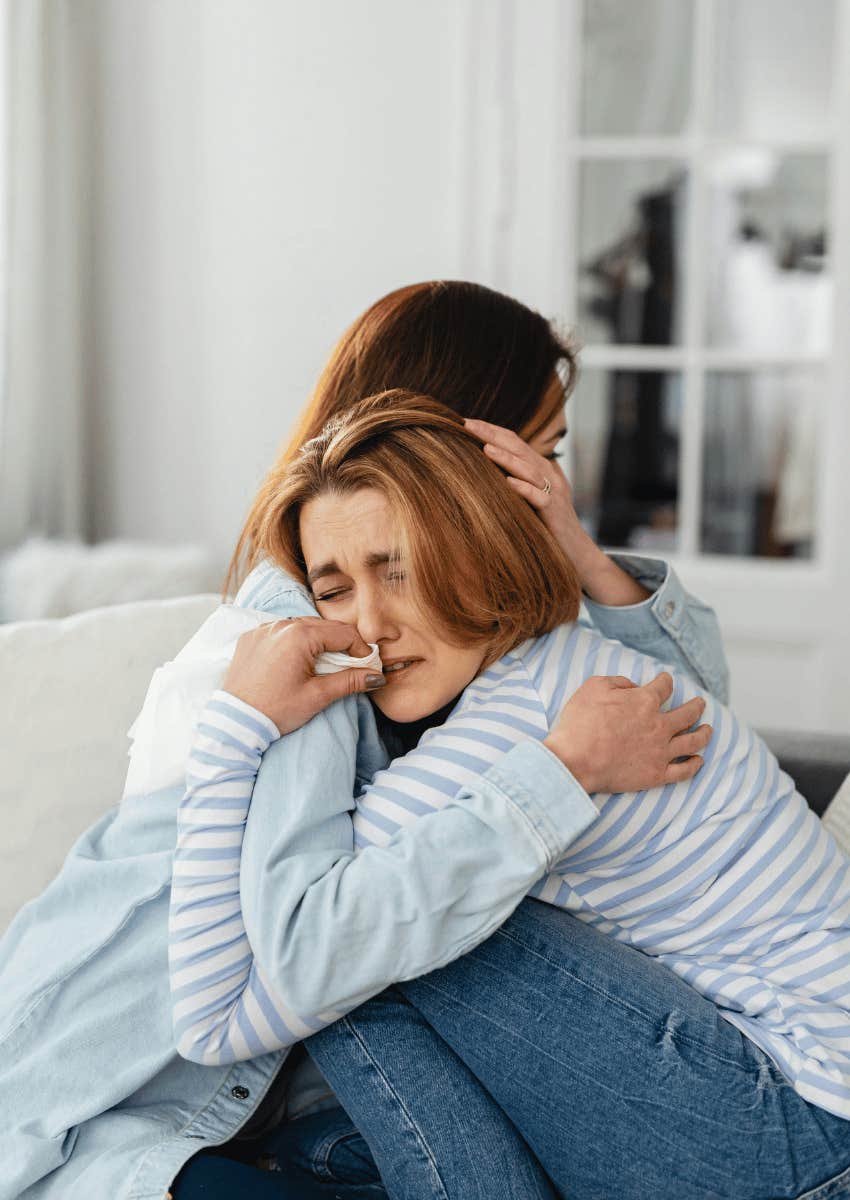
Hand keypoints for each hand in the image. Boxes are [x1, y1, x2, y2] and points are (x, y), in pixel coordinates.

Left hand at [222, 617, 384, 736]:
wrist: (235, 722)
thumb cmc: (276, 710)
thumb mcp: (317, 696)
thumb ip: (349, 681)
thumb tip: (377, 676)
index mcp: (299, 636)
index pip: (342, 633)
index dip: (360, 649)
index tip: (367, 666)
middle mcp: (280, 625)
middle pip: (323, 627)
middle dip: (341, 645)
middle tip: (350, 666)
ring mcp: (263, 629)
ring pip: (302, 627)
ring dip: (317, 642)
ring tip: (323, 665)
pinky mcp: (250, 638)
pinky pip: (280, 631)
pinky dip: (293, 642)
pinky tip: (296, 661)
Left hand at [463, 417, 649, 604]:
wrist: (575, 551)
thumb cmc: (547, 524)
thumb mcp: (529, 497)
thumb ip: (514, 480)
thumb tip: (483, 468)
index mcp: (539, 468)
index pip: (514, 442)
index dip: (491, 430)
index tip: (466, 423)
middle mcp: (547, 474)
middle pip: (519, 448)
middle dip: (493, 435)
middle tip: (469, 425)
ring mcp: (553, 492)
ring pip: (528, 469)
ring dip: (507, 458)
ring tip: (486, 448)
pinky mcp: (555, 512)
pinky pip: (539, 497)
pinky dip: (524, 489)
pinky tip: (508, 483)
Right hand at [543, 671, 711, 794]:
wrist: (574, 761)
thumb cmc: (580, 723)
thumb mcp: (593, 687)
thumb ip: (618, 682)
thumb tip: (633, 687)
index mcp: (644, 701)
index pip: (664, 687)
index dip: (665, 681)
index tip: (665, 681)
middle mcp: (659, 725)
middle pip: (687, 713)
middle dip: (696, 706)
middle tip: (700, 704)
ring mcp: (660, 752)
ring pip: (693, 741)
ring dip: (704, 733)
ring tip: (708, 730)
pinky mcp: (656, 774)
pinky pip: (684, 770)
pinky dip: (694, 764)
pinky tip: (699, 760)